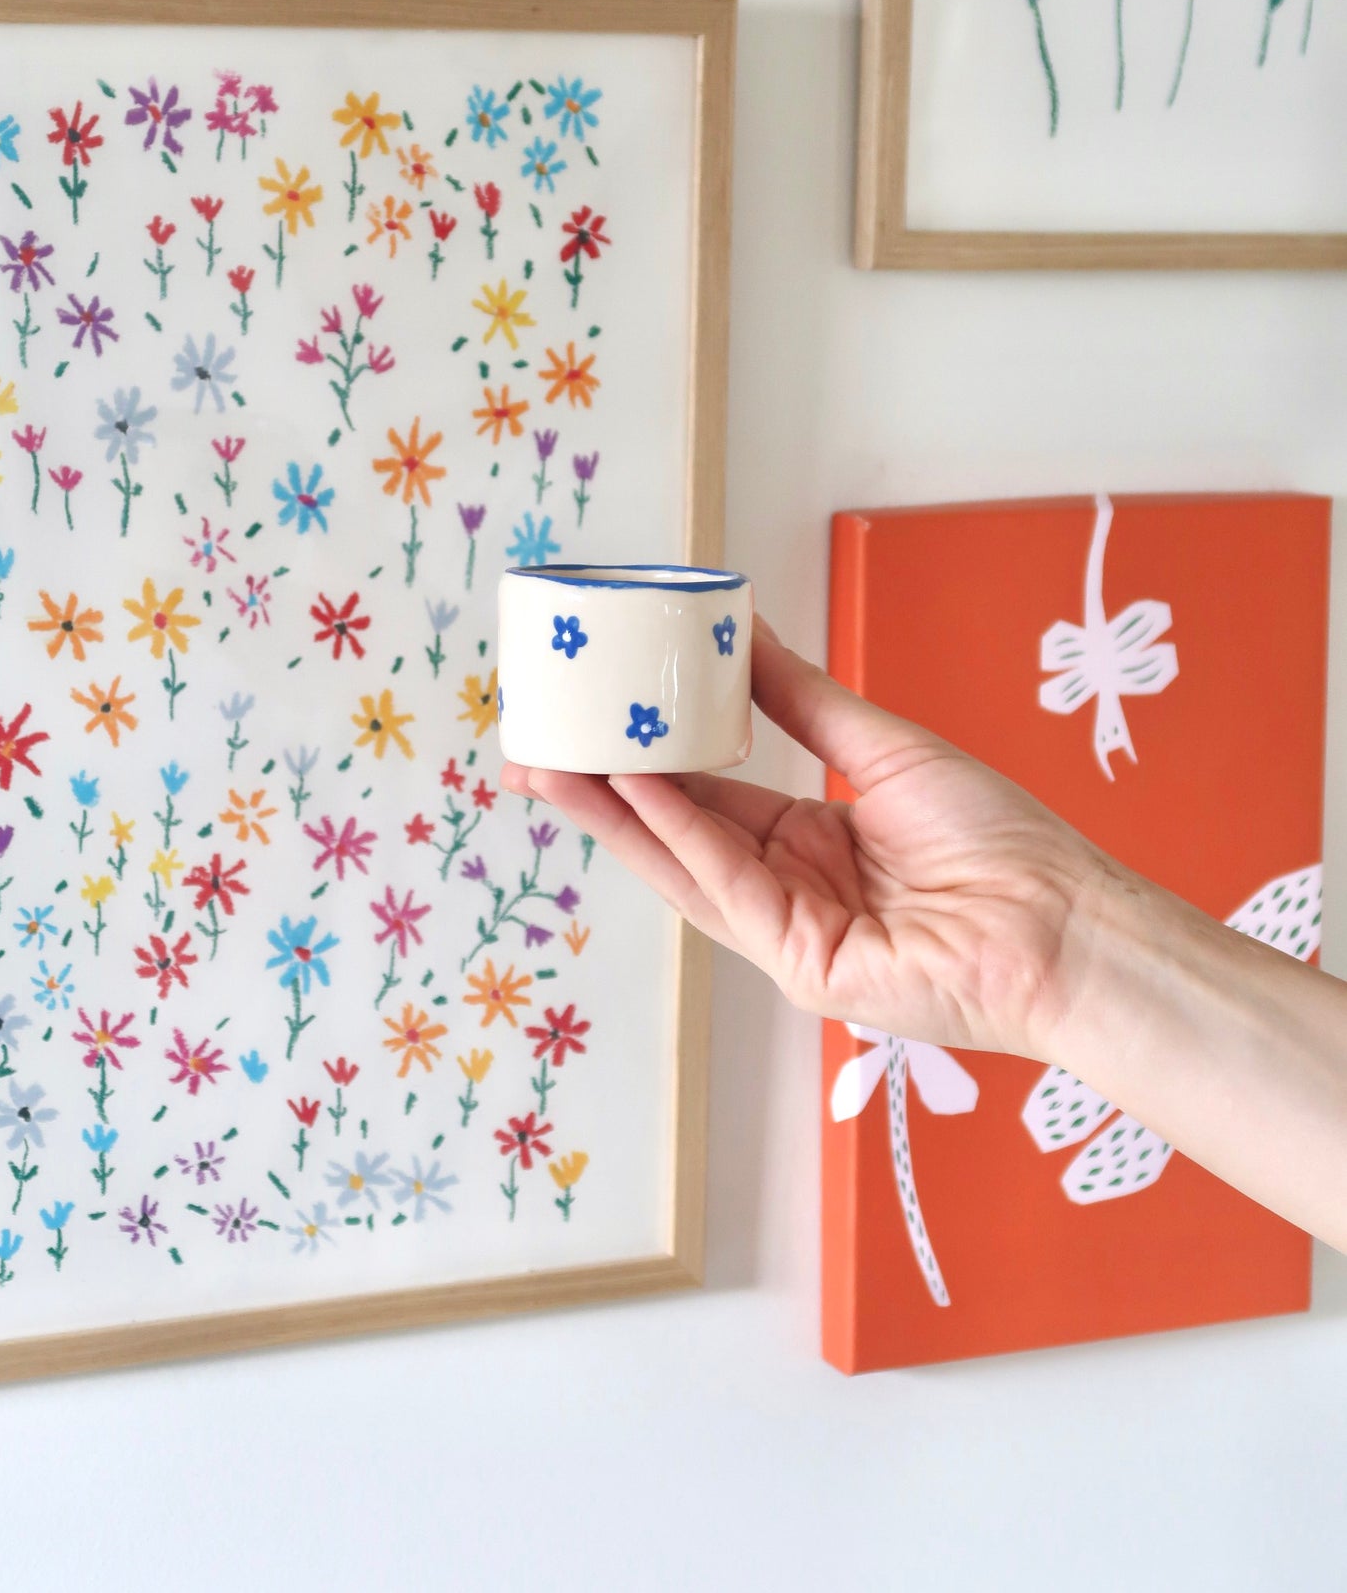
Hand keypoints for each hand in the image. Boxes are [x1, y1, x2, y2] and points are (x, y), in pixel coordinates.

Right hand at [499, 621, 1114, 1058]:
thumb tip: (744, 629)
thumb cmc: (997, 838)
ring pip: (680, 863)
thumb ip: (803, 698)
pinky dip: (675, 833)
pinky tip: (629, 786)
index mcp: (808, 840)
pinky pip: (725, 885)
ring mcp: (784, 930)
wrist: (1061, 922)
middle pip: (674, 830)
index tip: (591, 715)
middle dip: (600, 789)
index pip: (707, 792)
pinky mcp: (795, 963)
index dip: (645, 756)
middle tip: (530, 745)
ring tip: (546, 764)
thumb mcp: (884, 747)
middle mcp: (785, 886)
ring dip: (611, 814)